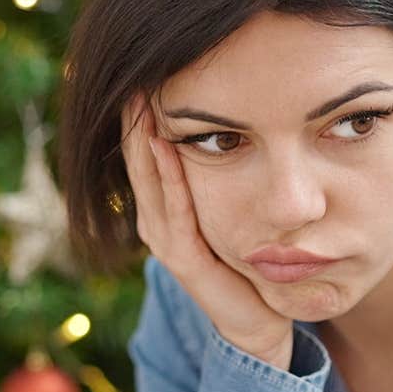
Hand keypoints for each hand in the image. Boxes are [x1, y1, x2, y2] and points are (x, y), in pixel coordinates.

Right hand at [122, 91, 295, 368]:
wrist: (262, 323)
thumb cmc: (251, 266)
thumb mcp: (235, 212)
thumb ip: (229, 175)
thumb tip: (243, 122)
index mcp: (168, 208)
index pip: (147, 151)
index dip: (141, 114)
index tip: (141, 68)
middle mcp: (159, 222)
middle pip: (139, 159)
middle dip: (134, 117)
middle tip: (130, 70)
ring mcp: (168, 241)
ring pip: (149, 180)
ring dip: (143, 138)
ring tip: (139, 96)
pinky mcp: (186, 261)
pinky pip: (177, 211)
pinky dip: (170, 177)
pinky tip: (167, 143)